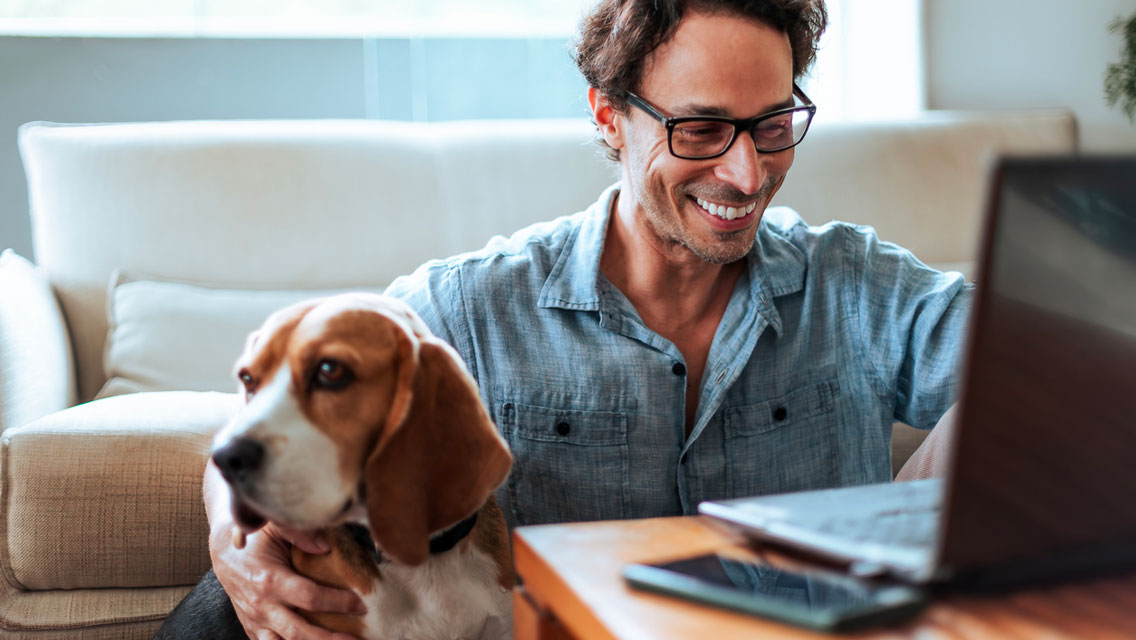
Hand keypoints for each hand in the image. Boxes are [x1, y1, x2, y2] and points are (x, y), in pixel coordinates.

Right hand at [210, 522, 365, 639]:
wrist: (224, 550)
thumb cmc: (255, 537)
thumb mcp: (275, 527)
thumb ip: (300, 533)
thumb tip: (326, 546)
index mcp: (269, 580)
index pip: (310, 597)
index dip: (338, 602)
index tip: (361, 604)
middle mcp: (261, 605)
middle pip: (298, 631)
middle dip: (329, 639)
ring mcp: (255, 619)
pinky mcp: (252, 626)